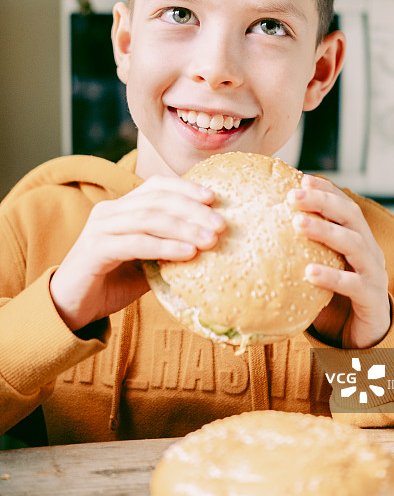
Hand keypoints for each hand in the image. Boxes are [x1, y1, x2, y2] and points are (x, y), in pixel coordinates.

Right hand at [50, 175, 225, 330]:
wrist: (70, 308)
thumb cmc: (111, 283)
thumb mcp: (147, 264)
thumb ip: (170, 251)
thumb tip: (210, 246)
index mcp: (122, 208)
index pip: (157, 186)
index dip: (186, 188)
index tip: (215, 198)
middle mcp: (109, 211)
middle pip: (157, 199)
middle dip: (193, 209)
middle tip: (222, 224)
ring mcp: (100, 228)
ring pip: (148, 218)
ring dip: (184, 228)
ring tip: (210, 240)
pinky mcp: (95, 250)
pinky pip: (136, 243)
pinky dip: (165, 247)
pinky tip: (188, 254)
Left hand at [288, 175, 389, 348]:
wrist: (365, 342)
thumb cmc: (335, 304)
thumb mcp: (317, 272)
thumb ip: (299, 256)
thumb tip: (257, 238)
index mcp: (359, 240)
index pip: (345, 206)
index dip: (326, 190)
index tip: (301, 178)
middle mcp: (370, 251)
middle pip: (351, 216)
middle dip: (322, 202)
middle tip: (292, 195)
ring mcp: (374, 274)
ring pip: (354, 244)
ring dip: (325, 231)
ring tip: (297, 223)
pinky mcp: (373, 300)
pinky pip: (354, 285)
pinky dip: (332, 276)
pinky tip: (309, 273)